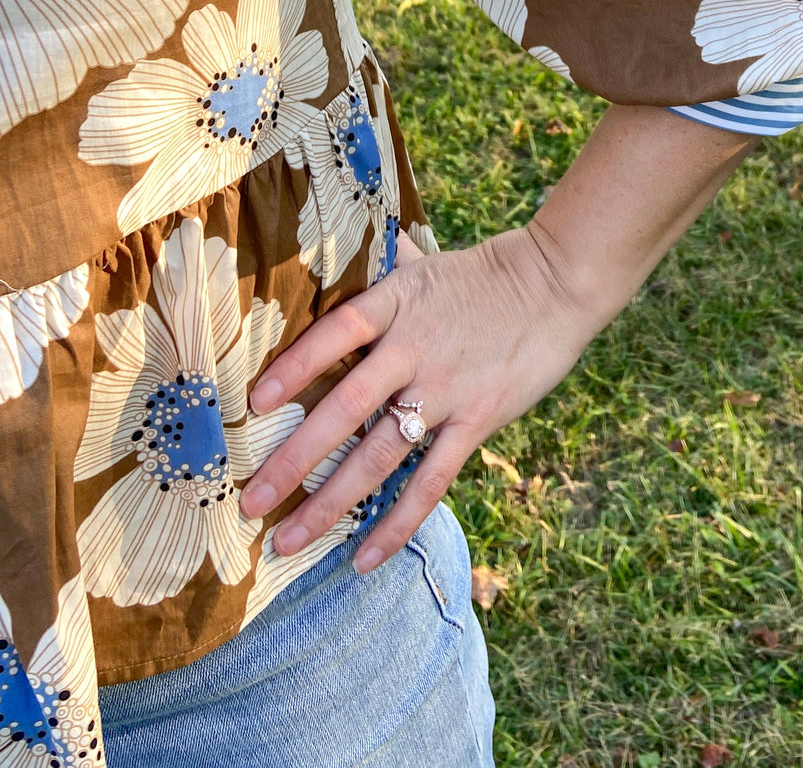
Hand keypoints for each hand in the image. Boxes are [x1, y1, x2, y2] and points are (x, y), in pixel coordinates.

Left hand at [238, 102, 752, 573]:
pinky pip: (431, 483)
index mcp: (395, 303)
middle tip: (248, 502)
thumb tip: (331, 245)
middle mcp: (414, 349)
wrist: (554, 284)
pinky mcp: (476, 421)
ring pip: (379, 456)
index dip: (294, 366)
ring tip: (285, 540)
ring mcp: (446, 390)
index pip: (335, 334)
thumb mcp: (421, 264)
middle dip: (293, 460)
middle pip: (345, 409)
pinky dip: (396, 523)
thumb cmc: (479, 274)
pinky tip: (363, 557)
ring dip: (329, 503)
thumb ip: (377, 267)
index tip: (255, 402)